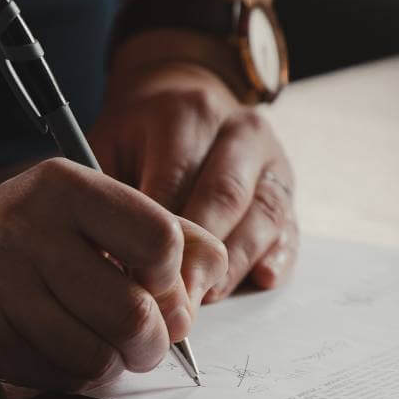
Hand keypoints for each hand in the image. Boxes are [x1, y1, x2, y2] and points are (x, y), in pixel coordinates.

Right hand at [0, 161, 227, 389]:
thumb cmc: (28, 235)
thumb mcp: (90, 209)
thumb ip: (164, 233)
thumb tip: (206, 288)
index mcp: (63, 187)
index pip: (160, 241)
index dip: (173, 277)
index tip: (157, 284)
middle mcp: (26, 231)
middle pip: (135, 314)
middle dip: (154, 341)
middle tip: (145, 339)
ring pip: (98, 357)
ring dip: (112, 363)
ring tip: (100, 344)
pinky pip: (59, 378)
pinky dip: (73, 375)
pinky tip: (56, 349)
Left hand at [90, 58, 297, 300]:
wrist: (181, 97)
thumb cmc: (136, 136)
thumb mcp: (107, 145)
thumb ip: (108, 195)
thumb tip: (107, 260)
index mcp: (188, 114)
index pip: (176, 181)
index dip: (157, 236)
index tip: (137, 278)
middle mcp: (239, 130)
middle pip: (225, 198)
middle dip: (199, 256)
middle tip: (174, 300)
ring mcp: (271, 158)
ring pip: (263, 215)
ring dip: (235, 263)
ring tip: (206, 298)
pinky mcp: (287, 186)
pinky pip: (290, 225)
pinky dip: (278, 256)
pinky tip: (261, 279)